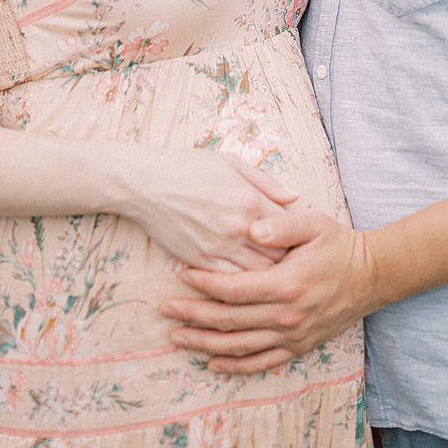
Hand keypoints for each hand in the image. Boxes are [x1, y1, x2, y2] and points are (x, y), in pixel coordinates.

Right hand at [126, 149, 298, 271]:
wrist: (145, 184)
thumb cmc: (189, 167)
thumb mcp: (232, 163)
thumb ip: (267, 182)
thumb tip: (295, 197)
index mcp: (250, 200)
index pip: (290, 228)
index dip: (300, 235)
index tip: (302, 238)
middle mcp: (238, 228)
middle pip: (279, 257)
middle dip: (289, 260)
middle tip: (294, 260)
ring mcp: (219, 249)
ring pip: (258, 276)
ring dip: (269, 276)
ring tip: (275, 272)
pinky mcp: (201, 262)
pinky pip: (230, 284)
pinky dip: (243, 284)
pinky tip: (247, 279)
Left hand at [160, 203, 376, 372]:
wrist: (371, 276)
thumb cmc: (338, 244)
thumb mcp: (314, 224)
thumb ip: (282, 224)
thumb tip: (251, 227)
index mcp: (286, 284)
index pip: (233, 289)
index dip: (203, 283)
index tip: (179, 273)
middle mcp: (287, 315)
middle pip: (228, 321)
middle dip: (192, 315)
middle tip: (164, 309)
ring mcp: (293, 336)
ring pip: (239, 346)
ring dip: (204, 343)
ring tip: (177, 336)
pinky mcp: (298, 347)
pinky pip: (260, 362)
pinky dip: (234, 365)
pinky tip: (212, 361)